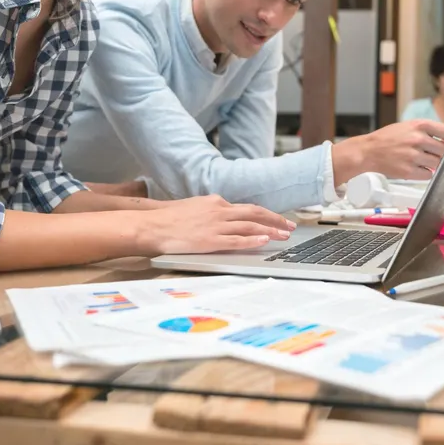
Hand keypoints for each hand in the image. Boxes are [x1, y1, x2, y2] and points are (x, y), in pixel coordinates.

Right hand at [137, 195, 294, 254]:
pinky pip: (236, 240)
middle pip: (255, 214)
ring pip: (250, 227)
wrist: (152, 225)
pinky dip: (252, 241)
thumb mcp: (195, 207)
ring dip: (270, 231)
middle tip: (291, 226)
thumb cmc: (169, 218)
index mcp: (216, 202)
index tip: (278, 219)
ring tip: (284, 236)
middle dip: (276, 220)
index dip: (266, 215)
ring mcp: (216, 226)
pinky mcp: (210, 241)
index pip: (248, 209)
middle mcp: (220, 211)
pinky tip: (264, 242)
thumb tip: (227, 217)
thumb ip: (213, 211)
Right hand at [333, 120, 443, 183]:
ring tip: (423, 160)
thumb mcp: (408, 126)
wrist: (368, 151)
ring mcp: (414, 156)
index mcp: (419, 125)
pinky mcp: (409, 171)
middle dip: (443, 154)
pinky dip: (425, 173)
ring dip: (434, 164)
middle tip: (437, 155)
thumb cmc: (388, 138)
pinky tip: (416, 167)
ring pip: (438, 163)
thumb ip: (428, 131)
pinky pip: (428, 175)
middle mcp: (418, 139)